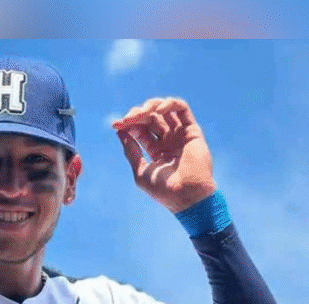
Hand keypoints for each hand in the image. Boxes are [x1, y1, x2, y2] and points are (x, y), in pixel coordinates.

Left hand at [112, 98, 215, 212]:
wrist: (187, 196)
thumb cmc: (164, 190)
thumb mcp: (140, 171)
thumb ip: (131, 151)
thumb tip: (119, 132)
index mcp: (156, 151)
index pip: (139, 130)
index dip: (128, 124)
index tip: (116, 125)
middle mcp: (168, 141)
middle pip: (150, 118)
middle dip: (137, 115)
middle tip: (127, 119)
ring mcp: (180, 135)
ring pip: (165, 110)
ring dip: (151, 106)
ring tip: (142, 112)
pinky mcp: (192, 130)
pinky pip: (182, 109)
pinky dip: (170, 103)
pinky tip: (158, 109)